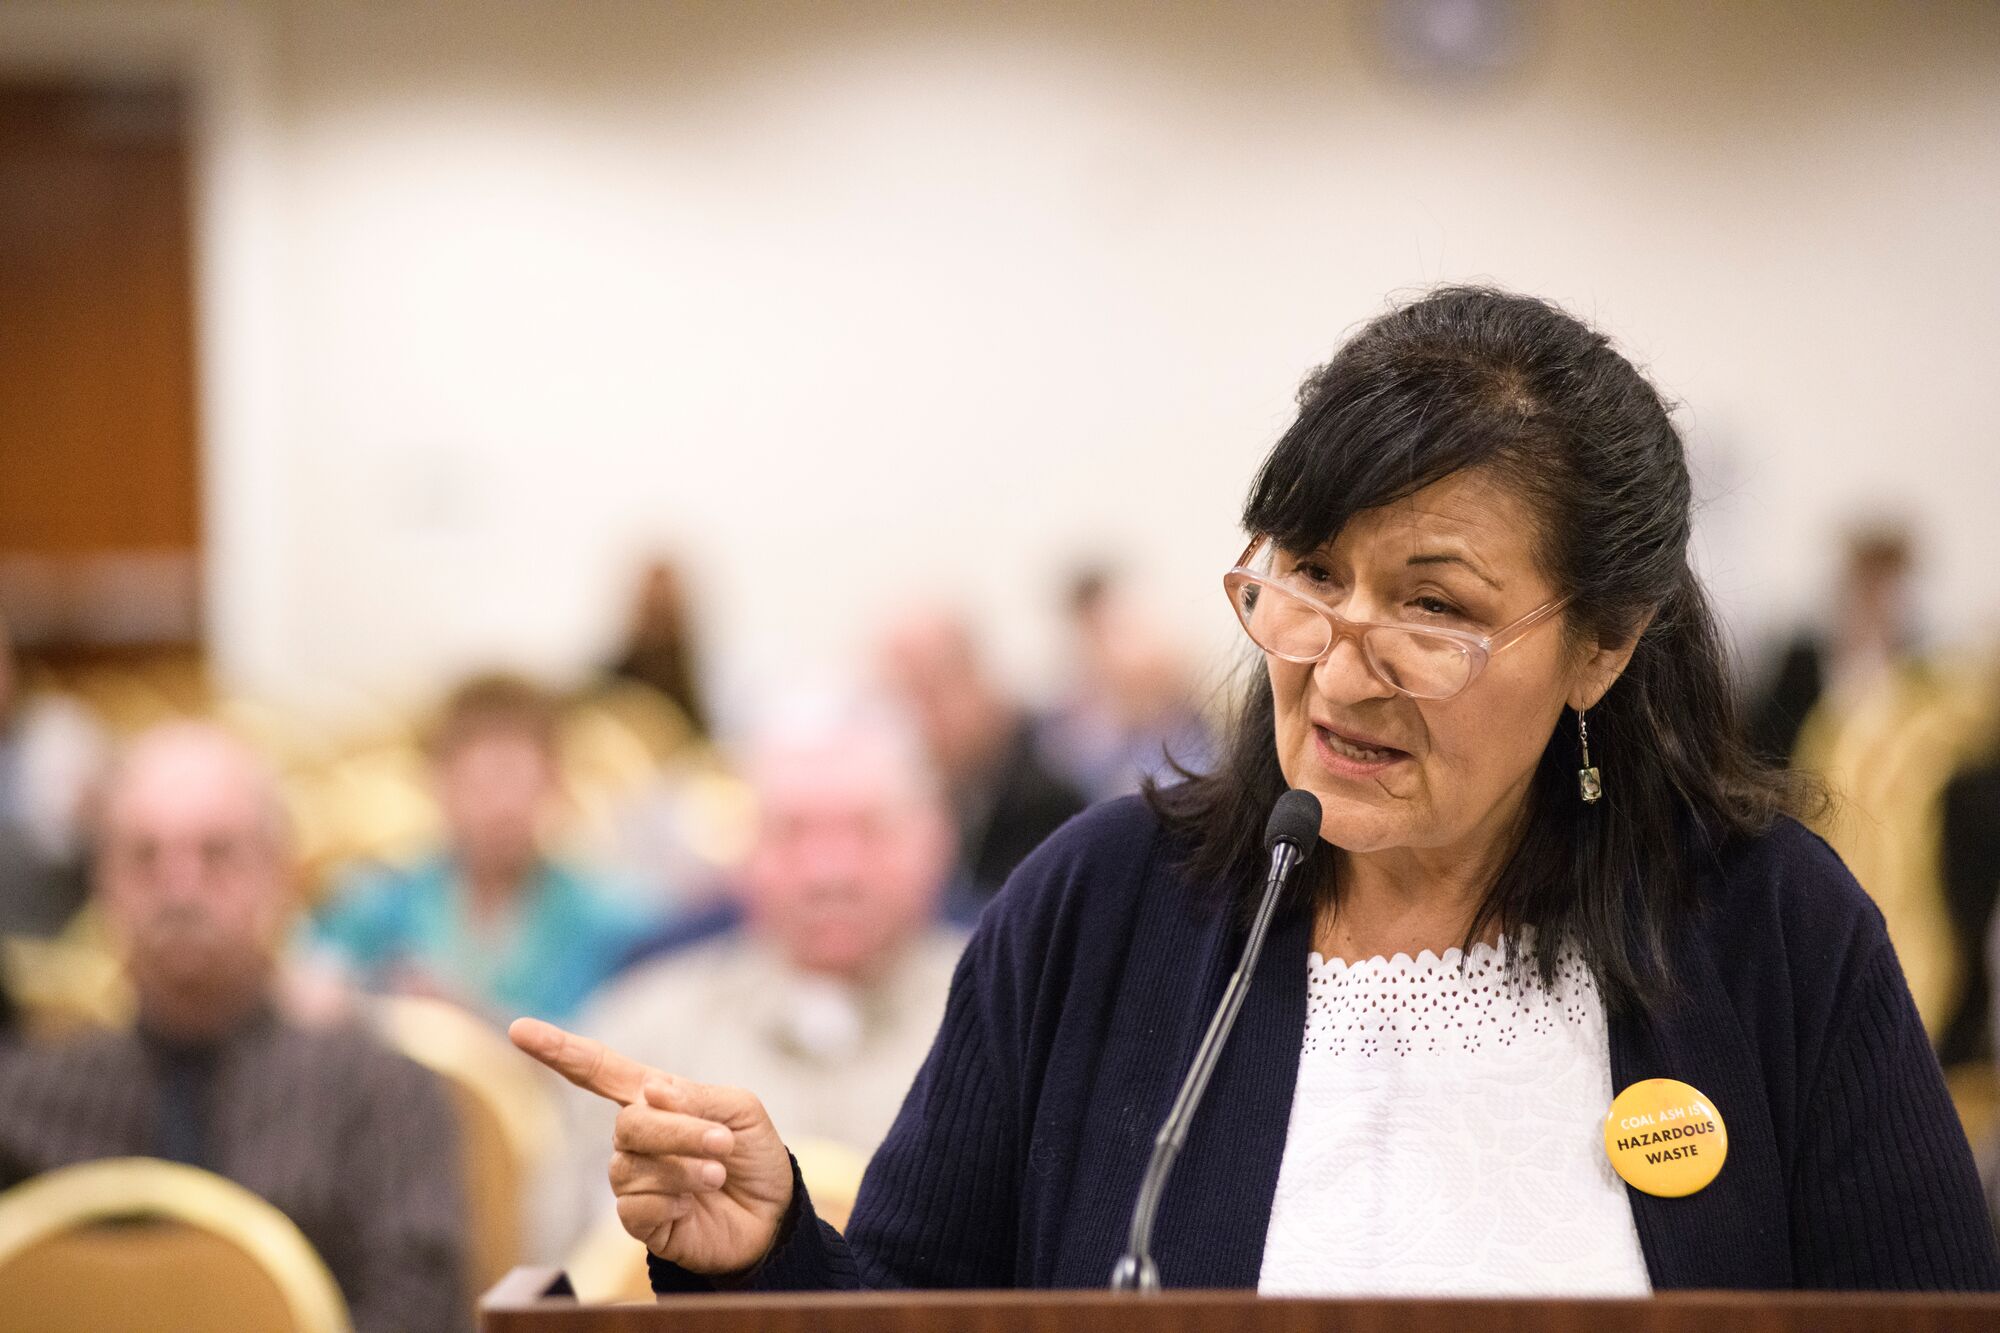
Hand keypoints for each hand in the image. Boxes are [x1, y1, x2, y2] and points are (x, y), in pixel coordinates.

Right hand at [508, 1017, 793, 1274]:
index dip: (560, 1050)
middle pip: (629, 1124)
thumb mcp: (741, 1112)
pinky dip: (671, 1202)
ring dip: (684, 1168)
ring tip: (717, 1175)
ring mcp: (634, 1178)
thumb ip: (697, 1097)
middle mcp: (637, 1137)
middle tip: (722, 1144)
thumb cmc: (754, 1156)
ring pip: (632, 1166)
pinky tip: (690, 1206)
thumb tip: (651, 1093)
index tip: (519, 1029)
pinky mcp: (638, 1220)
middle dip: (679, 1132)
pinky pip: (634, 1208)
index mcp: (656, 1100)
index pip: (600, 1070)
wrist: (773, 1215)